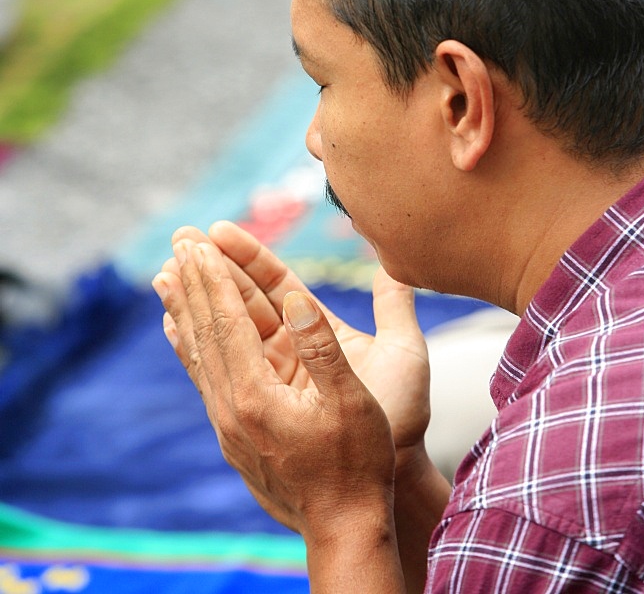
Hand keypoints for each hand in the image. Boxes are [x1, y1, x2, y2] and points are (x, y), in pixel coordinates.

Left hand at [153, 236, 396, 540]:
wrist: (341, 526)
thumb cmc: (357, 463)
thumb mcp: (352, 402)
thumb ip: (322, 347)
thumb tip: (296, 298)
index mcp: (257, 395)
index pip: (228, 320)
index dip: (214, 275)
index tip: (200, 239)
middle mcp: (231, 408)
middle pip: (205, 330)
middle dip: (192, 280)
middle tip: (179, 238)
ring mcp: (227, 423)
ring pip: (198, 352)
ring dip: (183, 308)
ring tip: (164, 275)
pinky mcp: (232, 433)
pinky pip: (202, 376)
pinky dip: (188, 345)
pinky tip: (178, 330)